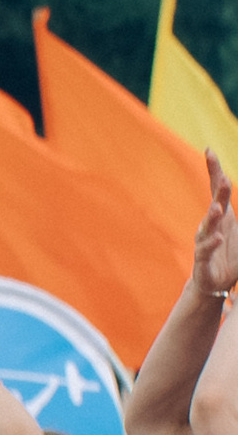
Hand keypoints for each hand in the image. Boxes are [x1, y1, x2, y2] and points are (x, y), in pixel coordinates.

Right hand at [195, 148, 237, 299]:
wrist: (217, 284)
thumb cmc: (231, 255)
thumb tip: (230, 202)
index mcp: (222, 215)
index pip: (216, 188)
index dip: (213, 170)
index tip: (208, 151)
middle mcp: (211, 225)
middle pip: (214, 204)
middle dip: (219, 192)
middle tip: (225, 179)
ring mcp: (205, 241)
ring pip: (207, 227)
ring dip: (212, 217)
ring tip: (219, 209)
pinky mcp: (202, 261)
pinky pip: (205, 250)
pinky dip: (211, 244)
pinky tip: (217, 238)